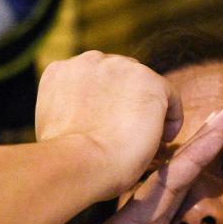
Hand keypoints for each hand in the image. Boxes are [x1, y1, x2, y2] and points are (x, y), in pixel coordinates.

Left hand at [33, 103, 222, 223]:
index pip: (166, 182)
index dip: (194, 152)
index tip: (220, 122)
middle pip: (176, 177)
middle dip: (204, 143)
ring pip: (175, 190)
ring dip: (198, 160)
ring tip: (220, 129)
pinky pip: (170, 214)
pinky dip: (186, 192)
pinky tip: (197, 173)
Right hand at [35, 51, 183, 200]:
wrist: (80, 163)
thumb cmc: (65, 158)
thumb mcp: (52, 125)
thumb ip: (66, 111)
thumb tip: (80, 122)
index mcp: (60, 71)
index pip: (89, 80)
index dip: (100, 104)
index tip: (105, 126)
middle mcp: (89, 61)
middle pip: (117, 77)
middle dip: (124, 101)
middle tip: (128, 132)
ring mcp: (120, 67)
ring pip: (143, 85)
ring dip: (146, 109)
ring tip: (146, 139)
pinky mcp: (149, 81)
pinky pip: (169, 96)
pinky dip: (170, 117)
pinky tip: (164, 139)